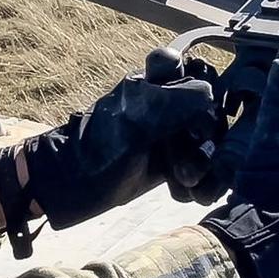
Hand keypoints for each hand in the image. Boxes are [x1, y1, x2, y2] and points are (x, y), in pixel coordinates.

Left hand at [0, 61, 224, 255]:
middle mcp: (167, 107)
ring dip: (203, 168)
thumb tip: (210, 94)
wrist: (68, 187)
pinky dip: (196, 184)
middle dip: (204, 145)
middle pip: (210, 119)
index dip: (205, 106)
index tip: (195, 129)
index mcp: (155, 86)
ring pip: (207, 146)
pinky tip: (184, 194)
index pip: (200, 83)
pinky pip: (199, 170)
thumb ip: (174, 101)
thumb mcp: (136, 122)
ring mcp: (169, 136)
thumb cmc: (97, 150)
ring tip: (184, 185)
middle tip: (185, 167)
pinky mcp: (169, 165)